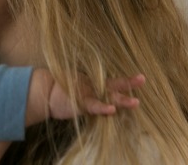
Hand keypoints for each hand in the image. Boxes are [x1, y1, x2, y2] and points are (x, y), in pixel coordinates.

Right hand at [28, 72, 144, 122]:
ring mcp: (88, 94)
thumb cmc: (64, 92)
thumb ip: (93, 92)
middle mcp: (95, 88)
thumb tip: (108, 94)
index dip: (127, 80)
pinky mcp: (81, 102)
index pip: (115, 82)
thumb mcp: (81, 92)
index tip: (141, 77)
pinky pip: (93, 106)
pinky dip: (102, 108)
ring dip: (122, 100)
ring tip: (136, 102)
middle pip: (115, 85)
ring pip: (108, 96)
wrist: (45, 93)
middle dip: (129, 83)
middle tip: (142, 79)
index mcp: (96, 84)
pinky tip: (112, 110)